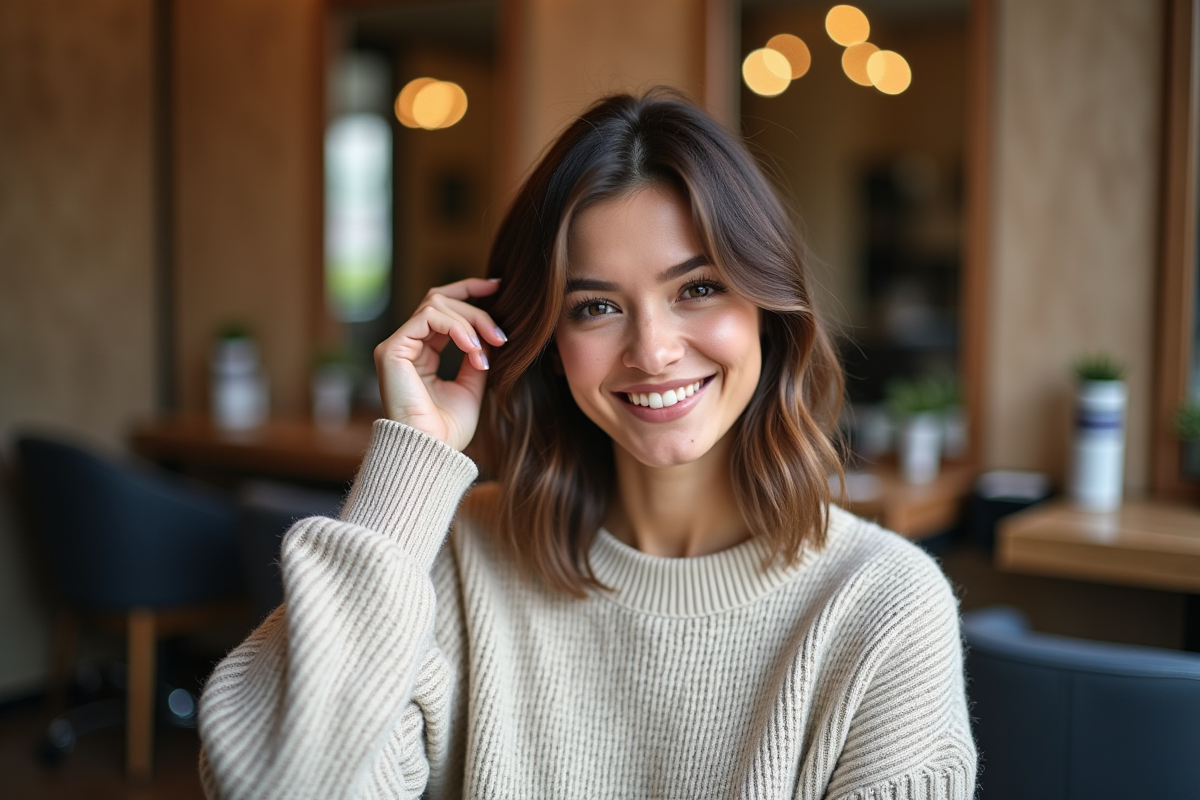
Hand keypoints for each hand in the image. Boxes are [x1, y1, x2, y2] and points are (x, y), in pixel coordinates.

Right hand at [373, 278, 506, 450]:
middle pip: (440, 300)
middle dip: (476, 307)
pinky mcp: (392, 349)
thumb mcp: (472, 385)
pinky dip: (456, 327)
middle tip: (502, 334)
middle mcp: (406, 345)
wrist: (432, 452)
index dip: (469, 292)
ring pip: (436, 304)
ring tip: (490, 345)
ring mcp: (396, 345)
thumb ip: (476, 355)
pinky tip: (473, 349)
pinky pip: (427, 317)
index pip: (443, 309)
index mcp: (422, 354)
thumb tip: (490, 330)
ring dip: (470, 320)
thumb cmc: (448, 429)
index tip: (498, 287)